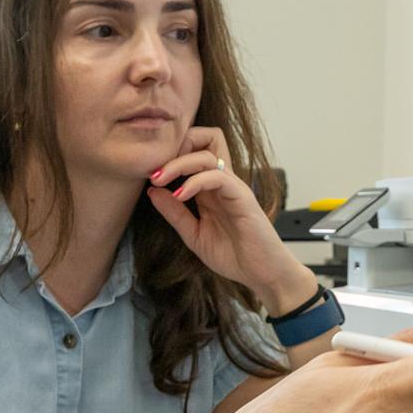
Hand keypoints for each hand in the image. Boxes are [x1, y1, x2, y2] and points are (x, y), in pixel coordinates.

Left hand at [144, 128, 316, 313]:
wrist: (261, 273)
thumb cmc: (233, 255)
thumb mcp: (193, 234)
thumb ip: (174, 213)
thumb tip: (152, 191)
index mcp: (211, 187)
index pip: (195, 150)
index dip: (173, 152)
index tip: (151, 172)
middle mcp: (222, 182)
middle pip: (204, 139)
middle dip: (175, 147)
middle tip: (153, 172)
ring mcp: (233, 187)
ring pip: (206, 155)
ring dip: (178, 164)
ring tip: (159, 180)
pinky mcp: (242, 197)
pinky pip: (217, 176)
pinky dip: (194, 182)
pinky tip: (180, 196)